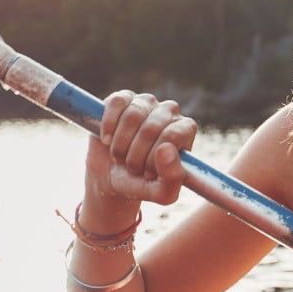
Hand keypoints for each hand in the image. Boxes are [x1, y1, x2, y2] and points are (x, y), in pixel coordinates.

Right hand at [84, 91, 196, 207]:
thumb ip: (172, 178)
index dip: (155, 158)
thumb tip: (166, 147)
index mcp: (185, 130)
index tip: (147, 174)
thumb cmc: (143, 183)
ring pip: (133, 116)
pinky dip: (108, 125)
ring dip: (120, 144)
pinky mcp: (124, 98)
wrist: (113, 177)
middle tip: (132, 168)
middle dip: (135, 155)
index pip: (173, 135)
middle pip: (151, 127)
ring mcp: (147, 102)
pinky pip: (116, 102)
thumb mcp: (162, 193)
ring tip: (120, 157)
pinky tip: (107, 140)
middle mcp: (170, 112)